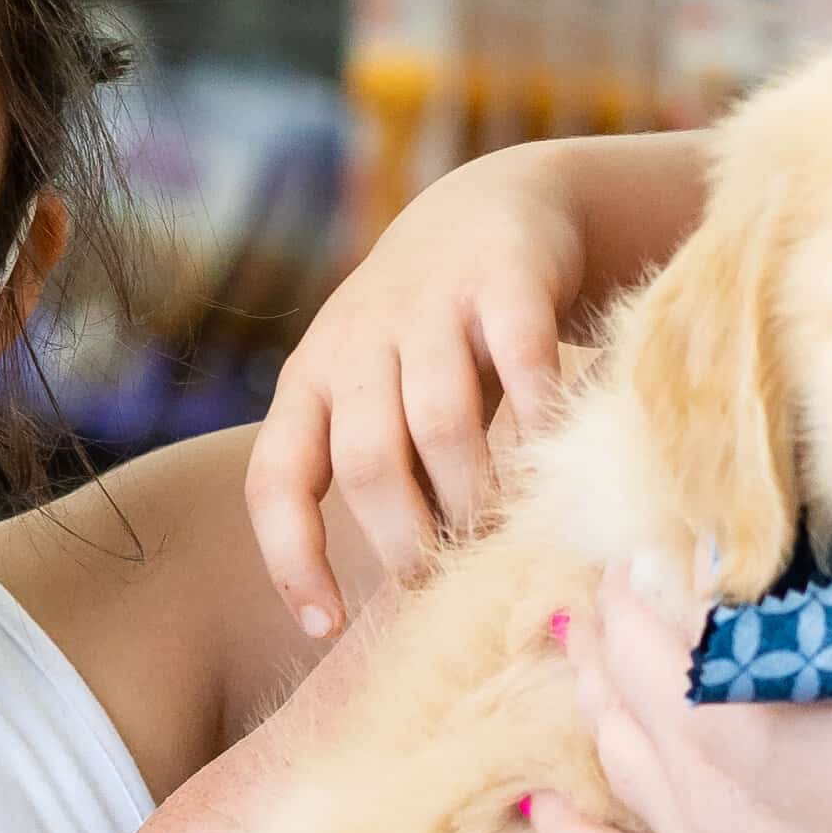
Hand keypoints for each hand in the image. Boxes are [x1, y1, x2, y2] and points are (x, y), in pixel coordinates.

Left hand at [247, 145, 633, 635]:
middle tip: (447, 582)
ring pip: (439, 419)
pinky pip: (520, 357)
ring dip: (474, 493)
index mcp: (311, 380)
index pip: (275, 478)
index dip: (291, 558)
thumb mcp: (381, 393)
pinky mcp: (504, 277)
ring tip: (501, 533)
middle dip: (405, 539)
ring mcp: (430, 304)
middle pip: (366, 460)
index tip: (327, 626)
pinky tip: (556, 456)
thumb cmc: (436, 336)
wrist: (497, 207)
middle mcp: (358, 341)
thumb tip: (409, 592)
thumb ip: (385, 472)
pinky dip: (540, 416)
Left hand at [532, 574, 831, 832]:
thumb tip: (795, 562)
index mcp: (736, 698)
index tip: (659, 534)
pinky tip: (540, 803)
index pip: (658, 609)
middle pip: (623, 676)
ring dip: (594, 696)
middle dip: (613, 620)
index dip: (651, 565)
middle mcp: (697, 775)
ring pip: (616, 758)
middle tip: (618, 579)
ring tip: (586, 651)